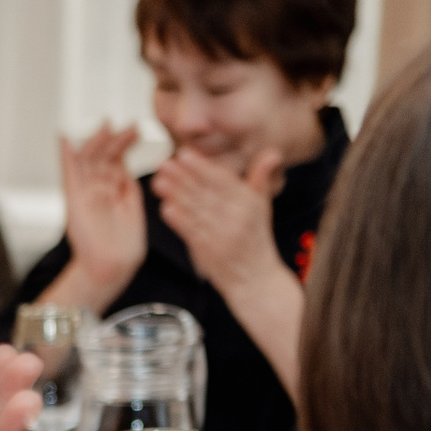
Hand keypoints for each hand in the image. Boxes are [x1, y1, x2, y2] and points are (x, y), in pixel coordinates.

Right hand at [58, 123, 145, 292]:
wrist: (110, 268)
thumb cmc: (123, 250)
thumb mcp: (133, 211)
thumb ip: (129, 190)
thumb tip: (127, 169)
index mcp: (113, 194)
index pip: (115, 163)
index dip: (123, 145)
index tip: (134, 130)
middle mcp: (97, 191)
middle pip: (103, 158)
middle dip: (114, 139)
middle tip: (127, 125)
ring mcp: (84, 195)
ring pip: (88, 161)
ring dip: (97, 142)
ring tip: (107, 125)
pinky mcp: (74, 201)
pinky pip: (68, 175)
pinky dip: (66, 157)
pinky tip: (64, 140)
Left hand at [152, 146, 281, 291]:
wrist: (256, 279)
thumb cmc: (256, 239)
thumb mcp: (263, 207)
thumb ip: (261, 179)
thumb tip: (272, 151)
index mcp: (250, 203)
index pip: (223, 180)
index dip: (202, 167)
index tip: (184, 153)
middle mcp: (238, 217)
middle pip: (206, 193)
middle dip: (183, 177)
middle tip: (164, 163)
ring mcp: (223, 235)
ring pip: (196, 211)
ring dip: (176, 195)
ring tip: (158, 181)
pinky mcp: (210, 252)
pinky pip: (193, 233)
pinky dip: (179, 221)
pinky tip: (165, 208)